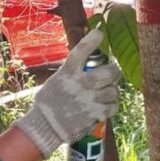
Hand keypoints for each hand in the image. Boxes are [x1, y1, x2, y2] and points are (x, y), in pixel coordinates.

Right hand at [15, 30, 121, 157]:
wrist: (45, 126)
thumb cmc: (49, 102)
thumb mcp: (56, 80)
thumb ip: (70, 71)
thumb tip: (84, 60)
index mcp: (67, 72)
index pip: (80, 51)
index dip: (92, 40)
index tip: (99, 34)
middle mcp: (80, 84)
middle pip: (109, 72)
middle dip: (114, 71)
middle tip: (113, 73)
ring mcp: (88, 99)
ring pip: (113, 90)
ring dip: (112, 91)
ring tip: (105, 93)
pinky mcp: (94, 114)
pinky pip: (113, 106)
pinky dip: (111, 105)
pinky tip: (105, 105)